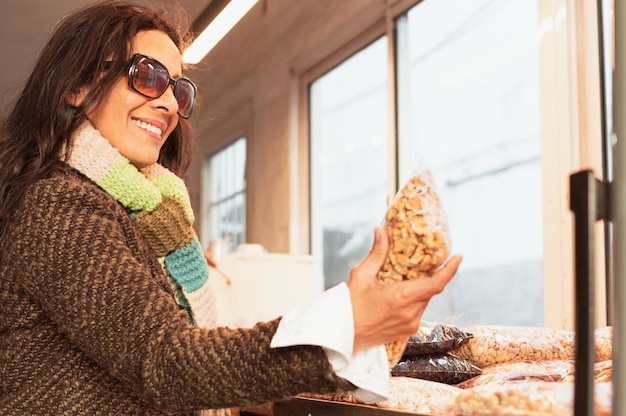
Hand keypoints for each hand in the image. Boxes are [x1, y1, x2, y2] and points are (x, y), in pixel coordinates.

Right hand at [347, 227, 461, 351]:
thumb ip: (376, 253)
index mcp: (401, 298)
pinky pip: (417, 311)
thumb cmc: (349, 306)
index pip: (436, 284)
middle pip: (430, 290)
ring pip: (424, 301)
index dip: (450, 270)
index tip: (458, 257)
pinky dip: (414, 300)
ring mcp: (410, 324)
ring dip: (420, 288)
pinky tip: (401, 293)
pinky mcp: (407, 331)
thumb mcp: (361, 275)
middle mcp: (410, 313)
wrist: (342, 335)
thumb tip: (381, 232)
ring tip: (407, 278)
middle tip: (426, 261)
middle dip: (430, 275)